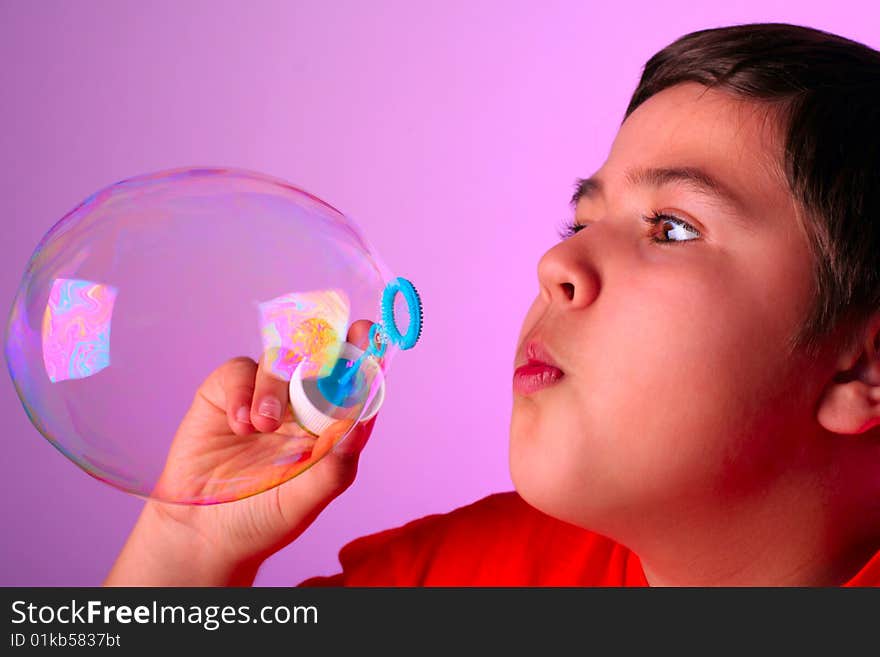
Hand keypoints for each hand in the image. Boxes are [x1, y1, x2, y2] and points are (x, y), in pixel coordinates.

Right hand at [105, 320, 379, 585]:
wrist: (201, 533)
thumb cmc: (262, 519)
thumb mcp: (305, 500)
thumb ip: (336, 466)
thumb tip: (362, 424)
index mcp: (329, 426)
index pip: (352, 382)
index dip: (362, 354)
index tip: (368, 334)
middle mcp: (301, 406)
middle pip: (318, 357)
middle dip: (326, 344)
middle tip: (329, 344)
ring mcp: (264, 396)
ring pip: (279, 360)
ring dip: (275, 385)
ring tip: (263, 425)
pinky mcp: (226, 394)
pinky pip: (240, 370)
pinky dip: (242, 391)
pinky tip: (239, 424)